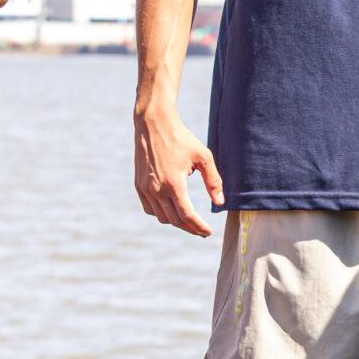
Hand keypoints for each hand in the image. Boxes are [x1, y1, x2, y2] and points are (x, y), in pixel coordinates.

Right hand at [134, 104, 223, 236]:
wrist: (153, 125)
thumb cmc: (181, 139)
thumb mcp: (204, 157)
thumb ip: (213, 181)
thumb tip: (220, 203)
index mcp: (173, 184)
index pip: (187, 215)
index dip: (199, 227)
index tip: (208, 232)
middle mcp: (156, 189)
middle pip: (174, 220)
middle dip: (190, 228)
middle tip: (202, 232)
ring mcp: (145, 188)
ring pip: (161, 217)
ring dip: (176, 222)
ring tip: (190, 222)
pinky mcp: (138, 185)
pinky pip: (149, 208)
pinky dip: (161, 214)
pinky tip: (172, 212)